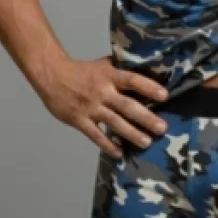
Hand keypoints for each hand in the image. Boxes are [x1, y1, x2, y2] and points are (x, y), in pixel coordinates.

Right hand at [41, 55, 168, 157]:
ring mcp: (91, 107)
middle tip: (162, 128)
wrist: (52, 75)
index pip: (132, 80)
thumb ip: (120, 70)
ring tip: (146, 143)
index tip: (164, 96)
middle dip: (146, 118)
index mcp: (109, 76)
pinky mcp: (79, 120)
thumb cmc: (82, 70)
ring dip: (131, 134)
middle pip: (127, 106)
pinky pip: (95, 135)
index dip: (148, 87)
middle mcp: (102, 92)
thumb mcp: (103, 65)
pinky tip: (119, 153)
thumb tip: (144, 70)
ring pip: (114, 122)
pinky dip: (107, 145)